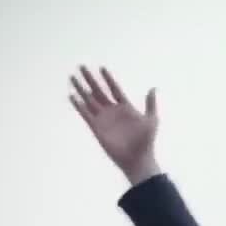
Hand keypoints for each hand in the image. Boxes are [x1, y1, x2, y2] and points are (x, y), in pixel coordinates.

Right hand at [69, 66, 161, 183]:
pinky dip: (78, 105)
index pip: (114, 89)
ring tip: (72, 77)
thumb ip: (150, 104)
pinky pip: (85, 114)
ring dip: (81, 89)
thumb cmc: (146, 141)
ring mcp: (103, 119)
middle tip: (82, 67)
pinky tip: (72, 96)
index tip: (101, 68)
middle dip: (90, 79)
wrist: (136, 158)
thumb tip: (152, 88)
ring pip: (89, 100)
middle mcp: (112, 111)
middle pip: (99, 91)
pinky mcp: (96, 127)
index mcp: (125, 107)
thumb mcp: (151, 120)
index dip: (108, 79)